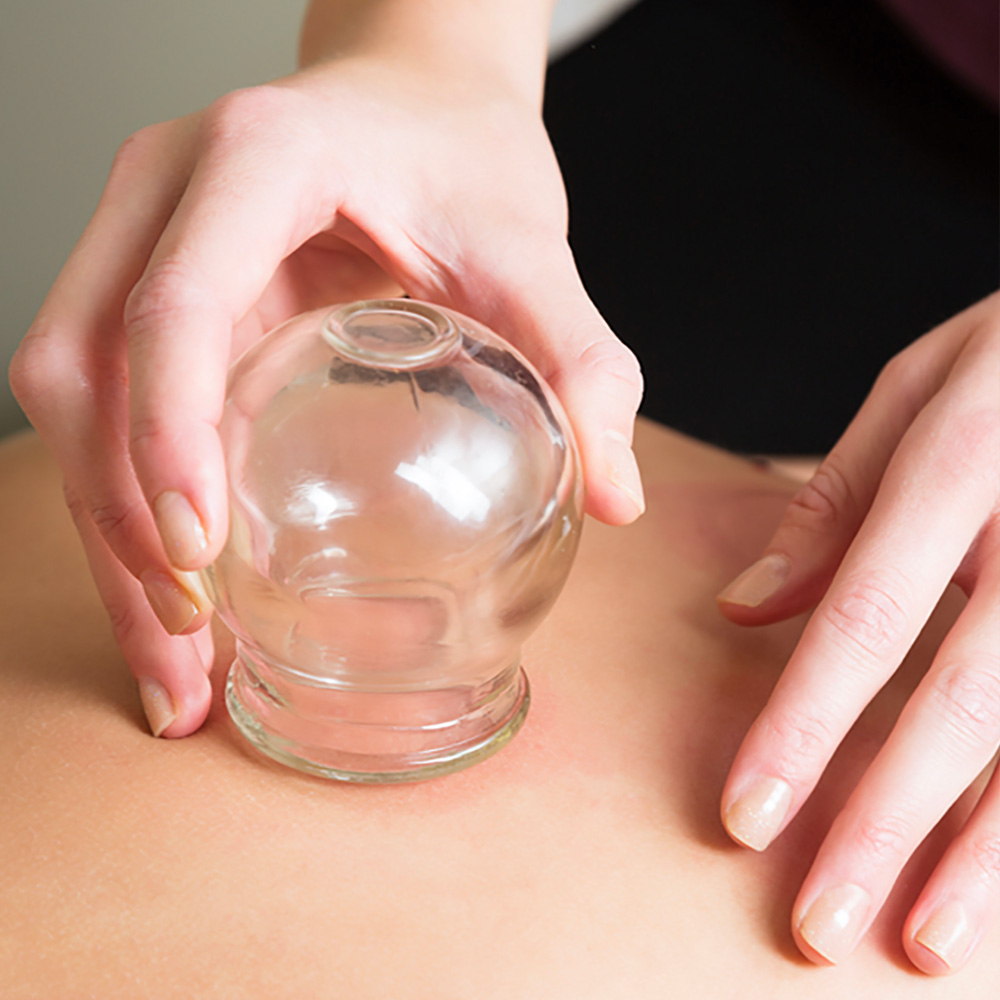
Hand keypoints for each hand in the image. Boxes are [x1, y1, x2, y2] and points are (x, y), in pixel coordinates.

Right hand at [9, 57, 642, 739]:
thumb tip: (618, 495)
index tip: (199, 552)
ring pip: (72, 395)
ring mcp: (140, 237)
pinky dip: (127, 501)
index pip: (176, 301)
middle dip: (115, 519)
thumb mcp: (531, 247)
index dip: (168, 430)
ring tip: (172, 657)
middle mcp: (166, 193)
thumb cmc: (464, 155)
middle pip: (82, 366)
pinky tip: (174, 590)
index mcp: (258, 160)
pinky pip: (109, 400)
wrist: (417, 97)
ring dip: (105, 533)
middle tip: (188, 643)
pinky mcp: (149, 286)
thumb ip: (580, 360)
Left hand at [717, 292, 998, 973]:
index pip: (864, 619)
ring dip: (983, 855)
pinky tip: (998, 883)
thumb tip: (742, 607)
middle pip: (960, 705)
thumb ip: (831, 503)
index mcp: (963, 464)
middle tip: (821, 922)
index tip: (747, 817)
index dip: (804, 726)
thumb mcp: (915, 391)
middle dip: (885, 825)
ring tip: (922, 942)